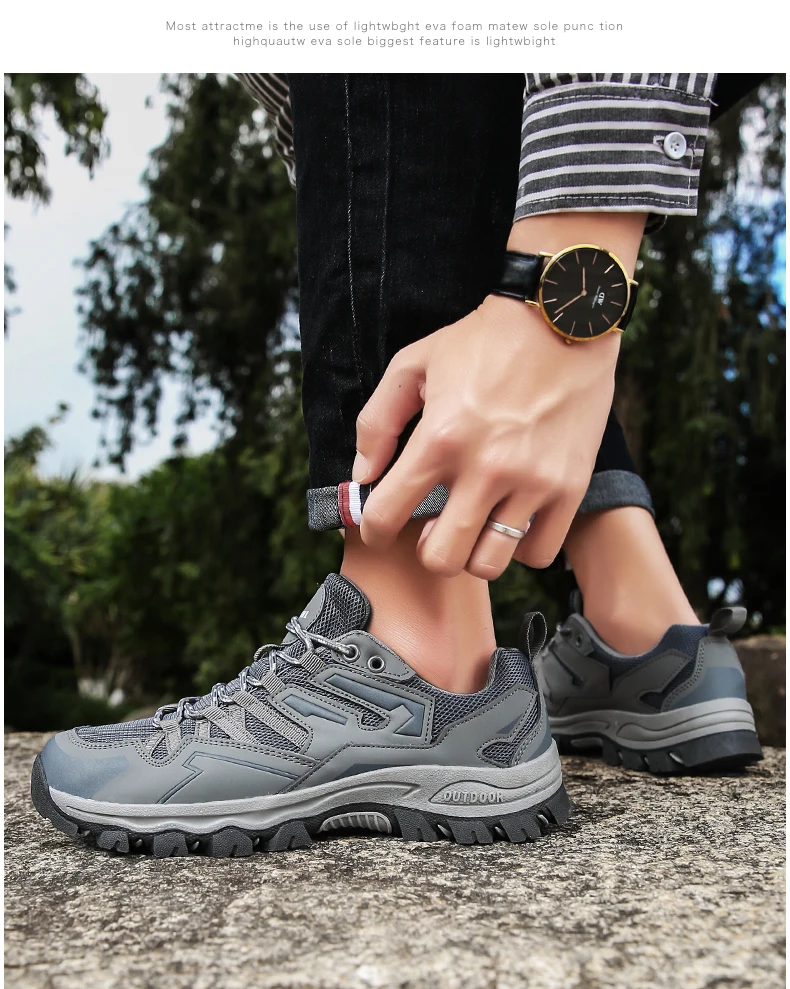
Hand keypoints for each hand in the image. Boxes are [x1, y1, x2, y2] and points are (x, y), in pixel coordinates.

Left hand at [352, 292, 619, 577]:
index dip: (374, 531)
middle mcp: (485, 468)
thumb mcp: (415, 364)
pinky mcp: (570, 487)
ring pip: (488, 564)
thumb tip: (362, 476)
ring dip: (473, 553)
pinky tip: (511, 521)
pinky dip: (519, 548)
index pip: (387, 515)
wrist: (562, 320)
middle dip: (425, 549)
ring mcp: (531, 482)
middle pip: (440, 557)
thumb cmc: (483, 341)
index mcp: (439, 438)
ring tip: (474, 527)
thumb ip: (377, 422)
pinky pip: (538, 553)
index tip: (380, 529)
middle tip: (431, 529)